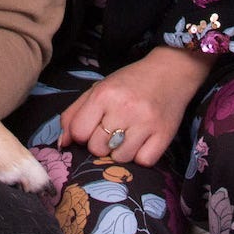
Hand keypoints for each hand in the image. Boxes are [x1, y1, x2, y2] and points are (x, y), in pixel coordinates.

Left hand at [57, 46, 212, 166]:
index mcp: (104, 94)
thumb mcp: (98, 89)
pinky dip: (141, 156)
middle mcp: (124, 108)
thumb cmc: (129, 82)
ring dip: (121, 151)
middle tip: (113, 130)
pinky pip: (143, 162)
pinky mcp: (164, 135)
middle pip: (97, 148)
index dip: (82, 134)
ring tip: (128, 134)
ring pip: (119, 158)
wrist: (170, 72)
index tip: (93, 127)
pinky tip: (143, 140)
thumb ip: (74, 114)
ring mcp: (146, 123)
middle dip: (101, 144)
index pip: (79, 132)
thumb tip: (62, 143)